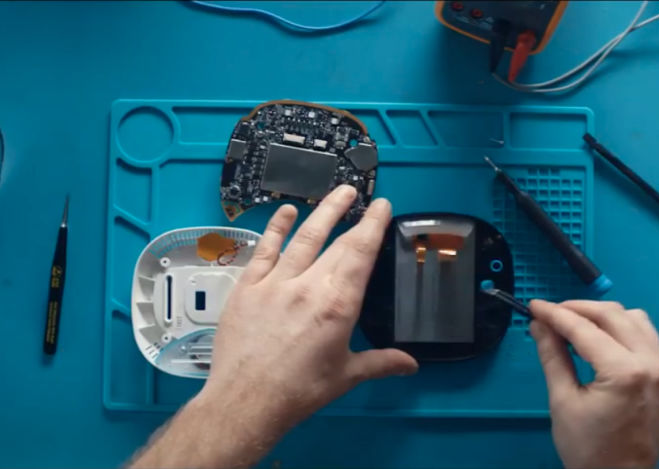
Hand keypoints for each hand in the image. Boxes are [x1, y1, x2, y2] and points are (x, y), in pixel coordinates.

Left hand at [204, 185, 417, 423]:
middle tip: (364, 196)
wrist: (246, 401)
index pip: (361, 253)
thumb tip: (411, 365)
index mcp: (338, 304)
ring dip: (322, 211)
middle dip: (353, 215)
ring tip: (338, 192)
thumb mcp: (346, 376)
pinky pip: (265, 250)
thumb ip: (381, 363)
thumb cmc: (300, 391)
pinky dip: (276, 228)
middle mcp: (309, 285)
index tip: (382, 205)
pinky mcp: (247, 287)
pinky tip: (286, 212)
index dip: (373, 225)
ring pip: (304, 237)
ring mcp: (275, 282)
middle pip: (337, 242)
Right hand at [530, 300, 658, 468]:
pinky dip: (623, 331)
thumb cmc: (587, 447)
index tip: (533, 306)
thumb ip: (552, 356)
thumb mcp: (562, 401)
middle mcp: (652, 365)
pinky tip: (602, 342)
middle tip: (550, 315)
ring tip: (576, 325)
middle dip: (578, 309)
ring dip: (604, 316)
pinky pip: (648, 339)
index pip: (584, 329)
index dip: (555, 314)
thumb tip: (539, 325)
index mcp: (624, 372)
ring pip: (636, 320)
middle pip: (614, 315)